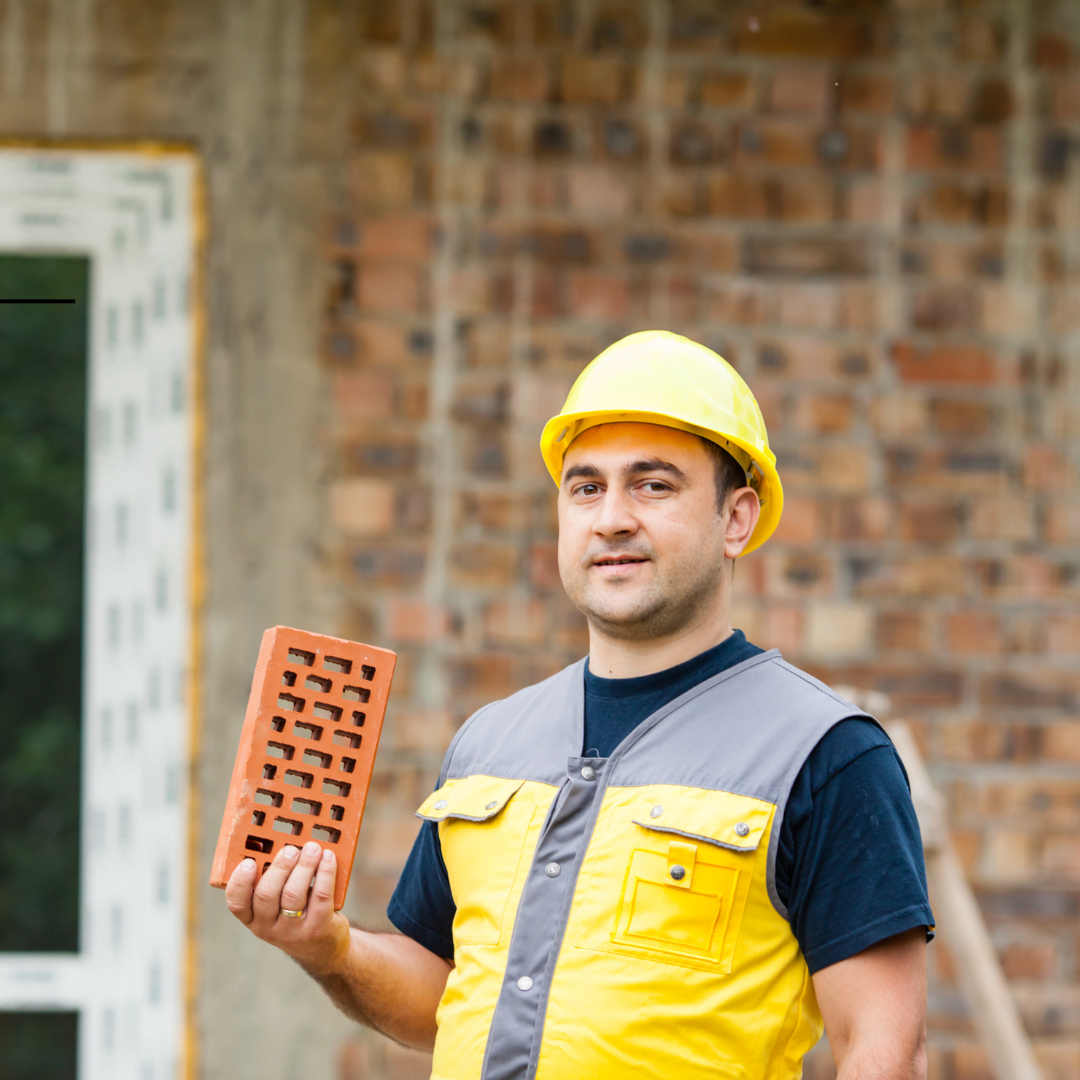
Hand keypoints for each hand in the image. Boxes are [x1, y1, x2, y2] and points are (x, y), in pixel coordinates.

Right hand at [225, 841, 351, 974]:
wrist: (322, 949)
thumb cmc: (294, 915)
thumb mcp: (275, 907)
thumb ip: (271, 881)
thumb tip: (268, 842)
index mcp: (252, 918)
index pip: (236, 903)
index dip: (240, 882)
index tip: (249, 862)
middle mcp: (268, 927)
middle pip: (267, 895)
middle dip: (279, 868)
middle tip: (291, 849)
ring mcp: (293, 930)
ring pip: (294, 894)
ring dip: (305, 866)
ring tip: (313, 848)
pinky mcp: (318, 928)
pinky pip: (320, 897)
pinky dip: (325, 873)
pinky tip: (328, 858)